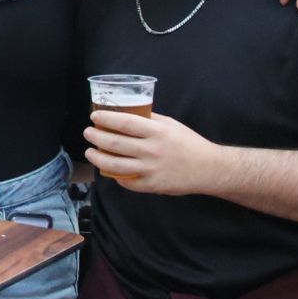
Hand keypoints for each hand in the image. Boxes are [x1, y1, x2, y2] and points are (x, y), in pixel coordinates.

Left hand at [83, 109, 217, 195]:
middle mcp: (153, 150)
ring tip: (90, 152)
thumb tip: (126, 113)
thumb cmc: (189, 143)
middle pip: (115, 143)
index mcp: (158, 132)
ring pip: (115, 165)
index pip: (125, 123)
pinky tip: (108, 170)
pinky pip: (126, 181)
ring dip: (98, 158)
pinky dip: (114, 175)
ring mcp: (151, 169)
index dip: (106, 119)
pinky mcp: (152, 185)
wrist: (209, 169)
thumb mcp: (171, 125)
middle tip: (88, 133)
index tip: (94, 117)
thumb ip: (150, 120)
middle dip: (96, 137)